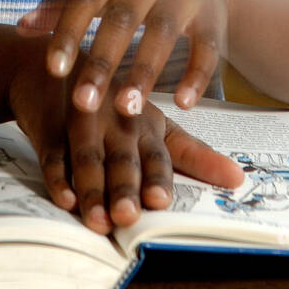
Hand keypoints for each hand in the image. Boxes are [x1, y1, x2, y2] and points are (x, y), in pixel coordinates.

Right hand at [8, 39, 244, 233]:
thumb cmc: (114, 105)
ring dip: (92, 190)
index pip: (155, 154)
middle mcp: (115, 122)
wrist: (50, 68)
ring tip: (98, 221)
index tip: (161, 200)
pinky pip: (53, 155)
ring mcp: (80, 123)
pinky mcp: (49, 126)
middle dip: (124, 187)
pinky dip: (58, 178)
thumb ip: (193, 154)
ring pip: (88, 160)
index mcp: (144, 123)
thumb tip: (240, 179)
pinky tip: (64, 198)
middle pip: (121, 159)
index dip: (157, 177)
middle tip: (128, 215)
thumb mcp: (154, 123)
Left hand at [17, 0, 227, 118]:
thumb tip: (20, 29)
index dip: (68, 33)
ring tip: (126, 110)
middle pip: (122, 21)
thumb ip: (60, 3)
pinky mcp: (211, 18)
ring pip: (163, 36)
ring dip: (144, 73)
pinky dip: (196, 76)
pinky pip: (207, 49)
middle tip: (82, 104)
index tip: (53, 70)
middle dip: (103, 63)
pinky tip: (182, 105)